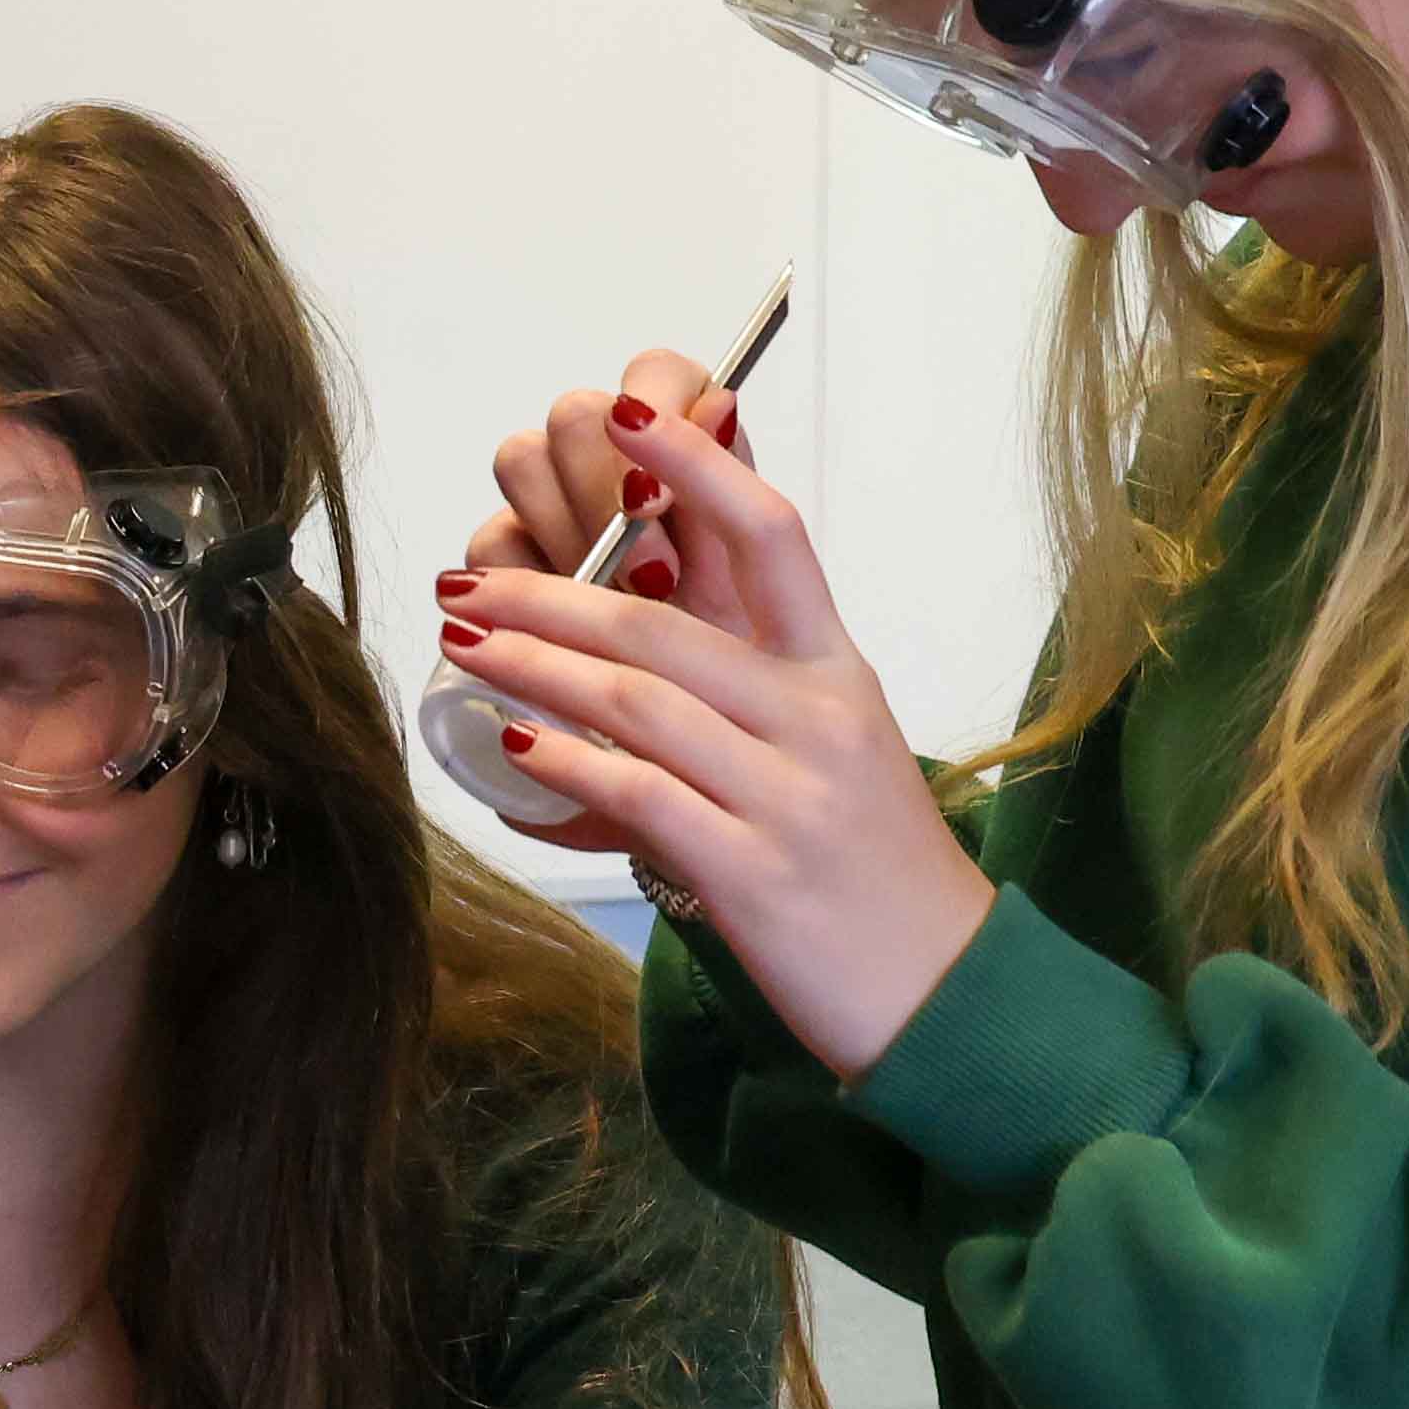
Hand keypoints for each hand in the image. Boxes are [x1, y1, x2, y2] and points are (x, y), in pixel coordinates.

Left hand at [432, 391, 1000, 1078]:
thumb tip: (642, 634)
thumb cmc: (872, 870)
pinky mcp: (755, 875)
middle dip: (551, 595)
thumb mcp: (833, 752)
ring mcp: (789, 796)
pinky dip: (572, 763)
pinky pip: (644, 797)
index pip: (774, 536)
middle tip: (465, 584)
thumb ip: (754, 688)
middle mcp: (817, 720)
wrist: (944, 991)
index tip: (627, 417)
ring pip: (643, 701)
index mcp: (837, 674)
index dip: (700, 468)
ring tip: (464, 644)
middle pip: (669, 623)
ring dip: (537, 666)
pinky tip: (514, 741)